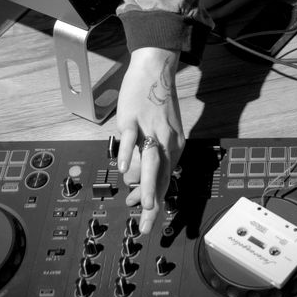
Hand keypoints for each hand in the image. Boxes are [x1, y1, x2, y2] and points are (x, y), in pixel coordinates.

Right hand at [114, 47, 183, 235]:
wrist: (155, 71)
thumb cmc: (156, 102)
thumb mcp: (162, 132)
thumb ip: (153, 156)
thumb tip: (137, 182)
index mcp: (174, 146)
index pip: (166, 180)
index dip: (156, 200)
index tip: (148, 220)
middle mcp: (166, 140)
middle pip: (161, 176)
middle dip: (154, 203)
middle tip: (147, 225)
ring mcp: (150, 130)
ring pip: (151, 161)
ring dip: (148, 185)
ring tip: (144, 204)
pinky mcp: (134, 119)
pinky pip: (132, 139)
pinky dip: (128, 154)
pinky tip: (123, 168)